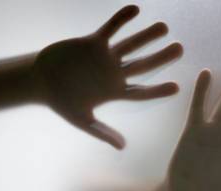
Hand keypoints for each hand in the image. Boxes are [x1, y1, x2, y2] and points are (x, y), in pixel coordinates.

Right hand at [33, 5, 182, 148]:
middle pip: (143, 65)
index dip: (158, 90)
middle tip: (180, 49)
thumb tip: (123, 147)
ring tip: (165, 27)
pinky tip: (136, 9)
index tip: (176, 87)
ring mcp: (105, 57)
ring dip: (147, 36)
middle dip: (161, 57)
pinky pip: (110, 28)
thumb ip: (103, 133)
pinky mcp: (92, 42)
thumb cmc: (61, 103)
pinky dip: (121, 19)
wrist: (40, 81)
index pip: (142, 92)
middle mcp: (114, 73)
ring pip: (131, 45)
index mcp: (115, 92)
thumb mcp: (83, 121)